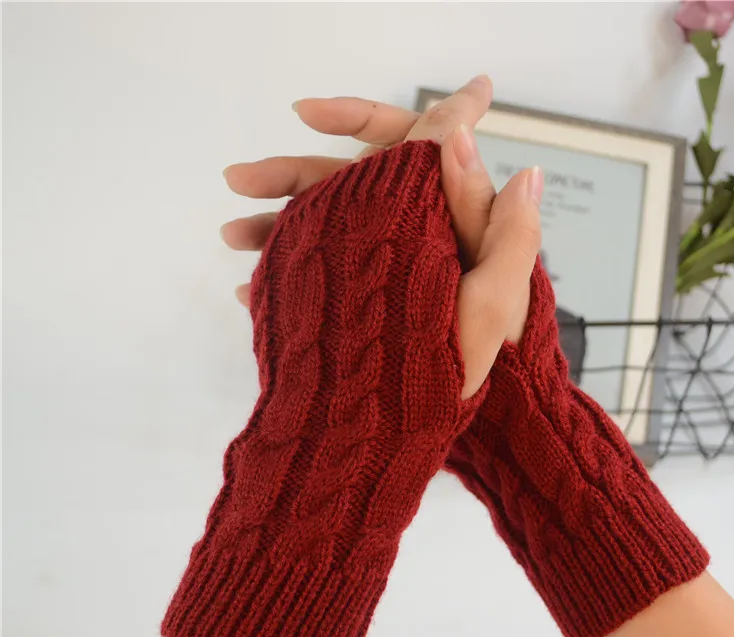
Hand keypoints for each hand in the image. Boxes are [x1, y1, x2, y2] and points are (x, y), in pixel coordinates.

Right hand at [221, 76, 542, 397]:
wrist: (460, 422)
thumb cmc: (491, 364)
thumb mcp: (498, 296)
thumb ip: (497, 221)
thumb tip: (474, 136)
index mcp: (448, 217)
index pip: (403, 147)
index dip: (354, 119)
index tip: (303, 112)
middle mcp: (414, 234)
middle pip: (348, 187)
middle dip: (291, 175)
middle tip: (236, 179)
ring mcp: (384, 269)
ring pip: (325, 230)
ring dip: (275, 226)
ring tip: (230, 237)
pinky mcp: (364, 303)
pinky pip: (320, 278)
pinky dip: (286, 278)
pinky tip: (249, 290)